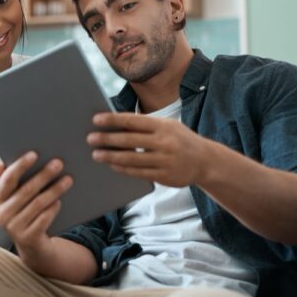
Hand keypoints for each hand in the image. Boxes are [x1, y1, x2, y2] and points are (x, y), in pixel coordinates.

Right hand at [0, 152, 72, 264]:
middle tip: (59, 163)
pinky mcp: (28, 239)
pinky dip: (53, 208)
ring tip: (68, 180)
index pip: (8, 179)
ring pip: (38, 204)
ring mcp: (14, 229)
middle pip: (26, 190)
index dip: (20, 165)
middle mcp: (2, 215)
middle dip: (44, 175)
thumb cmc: (24, 213)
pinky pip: (44, 219)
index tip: (34, 154)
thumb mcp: (15, 199)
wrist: (32, 245)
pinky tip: (60, 201)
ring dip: (54, 190)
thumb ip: (8, 181)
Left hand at [87, 112, 213, 186]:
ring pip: (131, 159)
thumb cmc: (179, 140)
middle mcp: (165, 142)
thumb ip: (145, 125)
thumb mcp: (167, 127)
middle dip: (107, 139)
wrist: (206, 161)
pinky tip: (112, 165)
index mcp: (163, 126)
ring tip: (96, 154)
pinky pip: (138, 173)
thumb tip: (115, 124)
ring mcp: (165, 161)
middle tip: (90, 139)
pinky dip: (123, 169)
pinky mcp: (165, 177)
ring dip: (111, 157)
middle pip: (129, 141)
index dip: (113, 120)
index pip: (133, 121)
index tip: (96, 119)